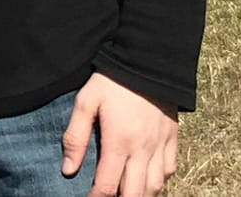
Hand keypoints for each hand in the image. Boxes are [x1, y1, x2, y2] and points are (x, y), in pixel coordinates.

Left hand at [62, 73, 178, 195]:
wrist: (147, 58)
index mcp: (119, 141)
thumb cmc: (112, 80)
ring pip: (156, 186)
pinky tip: (148, 179)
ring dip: (141, 195)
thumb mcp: (86, 101)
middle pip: (135, 193)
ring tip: (128, 194)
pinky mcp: (172, 136)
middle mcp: (143, 149)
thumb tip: (68, 170)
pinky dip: (160, 180)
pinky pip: (170, 169)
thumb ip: (75, 137)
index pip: (108, 185)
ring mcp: (160, 144)